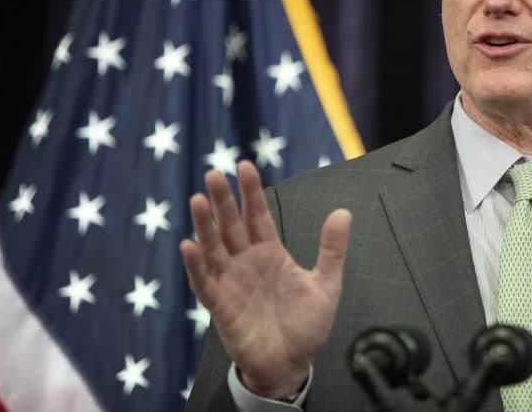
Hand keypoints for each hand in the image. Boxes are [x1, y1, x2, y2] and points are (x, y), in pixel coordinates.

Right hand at [180, 160, 351, 398]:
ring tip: (198, 199)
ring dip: (205, 225)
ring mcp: (232, 283)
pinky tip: (188, 245)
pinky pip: (204, 283)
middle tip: (214, 172)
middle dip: (223, 200)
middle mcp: (247, 263)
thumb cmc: (306, 326)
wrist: (292, 365)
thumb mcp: (326, 284)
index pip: (258, 216)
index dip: (251, 192)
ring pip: (214, 248)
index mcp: (270, 254)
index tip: (245, 165)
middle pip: (231, 226)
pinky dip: (196, 265)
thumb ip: (331, 249)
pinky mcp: (221, 307)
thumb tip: (344, 212)